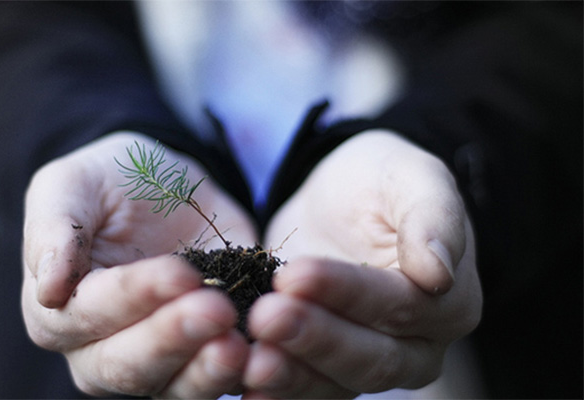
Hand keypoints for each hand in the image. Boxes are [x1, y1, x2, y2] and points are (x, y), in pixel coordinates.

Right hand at [21, 132, 256, 397]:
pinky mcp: (202, 357)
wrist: (165, 188)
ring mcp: (156, 362)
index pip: (90, 313)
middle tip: (217, 311)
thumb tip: (49, 288)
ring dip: (207, 371)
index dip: (135, 296)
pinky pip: (217, 380)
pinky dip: (242, 373)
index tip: (180, 272)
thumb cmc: (108, 183)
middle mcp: (100, 351)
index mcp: (58, 311)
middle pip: (129, 364)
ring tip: (239, 347)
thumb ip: (54, 229)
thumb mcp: (71, 185)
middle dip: (173, 339)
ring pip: (174, 386)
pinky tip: (264, 355)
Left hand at [244, 129, 481, 397]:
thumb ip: (433, 217)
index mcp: (448, 303)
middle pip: (371, 359)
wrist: (335, 200)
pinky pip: (305, 390)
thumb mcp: (411, 177)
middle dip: (315, 339)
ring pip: (335, 385)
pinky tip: (243, 384)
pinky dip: (275, 392)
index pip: (400, 305)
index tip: (294, 274)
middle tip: (266, 317)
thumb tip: (438, 273)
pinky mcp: (325, 369)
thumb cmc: (378, 182)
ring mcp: (369, 365)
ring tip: (250, 360)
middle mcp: (416, 348)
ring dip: (291, 375)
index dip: (346, 292)